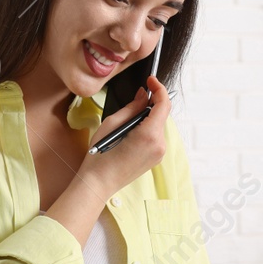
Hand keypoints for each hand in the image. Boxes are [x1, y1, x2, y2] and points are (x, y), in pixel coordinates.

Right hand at [80, 76, 170, 194]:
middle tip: (137, 96)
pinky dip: (147, 129)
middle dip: (152, 103)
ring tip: (129, 119)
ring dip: (148, 117)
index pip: (163, 104)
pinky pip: (155, 137)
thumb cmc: (101, 155)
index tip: (151, 80)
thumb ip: (132, 107)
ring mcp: (159, 154)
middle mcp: (159, 145)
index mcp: (149, 134)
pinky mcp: (155, 159)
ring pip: (158, 126)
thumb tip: (144, 95)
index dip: (159, 88)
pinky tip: (131, 132)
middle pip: (162, 115)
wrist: (99, 183)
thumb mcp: (113, 123)